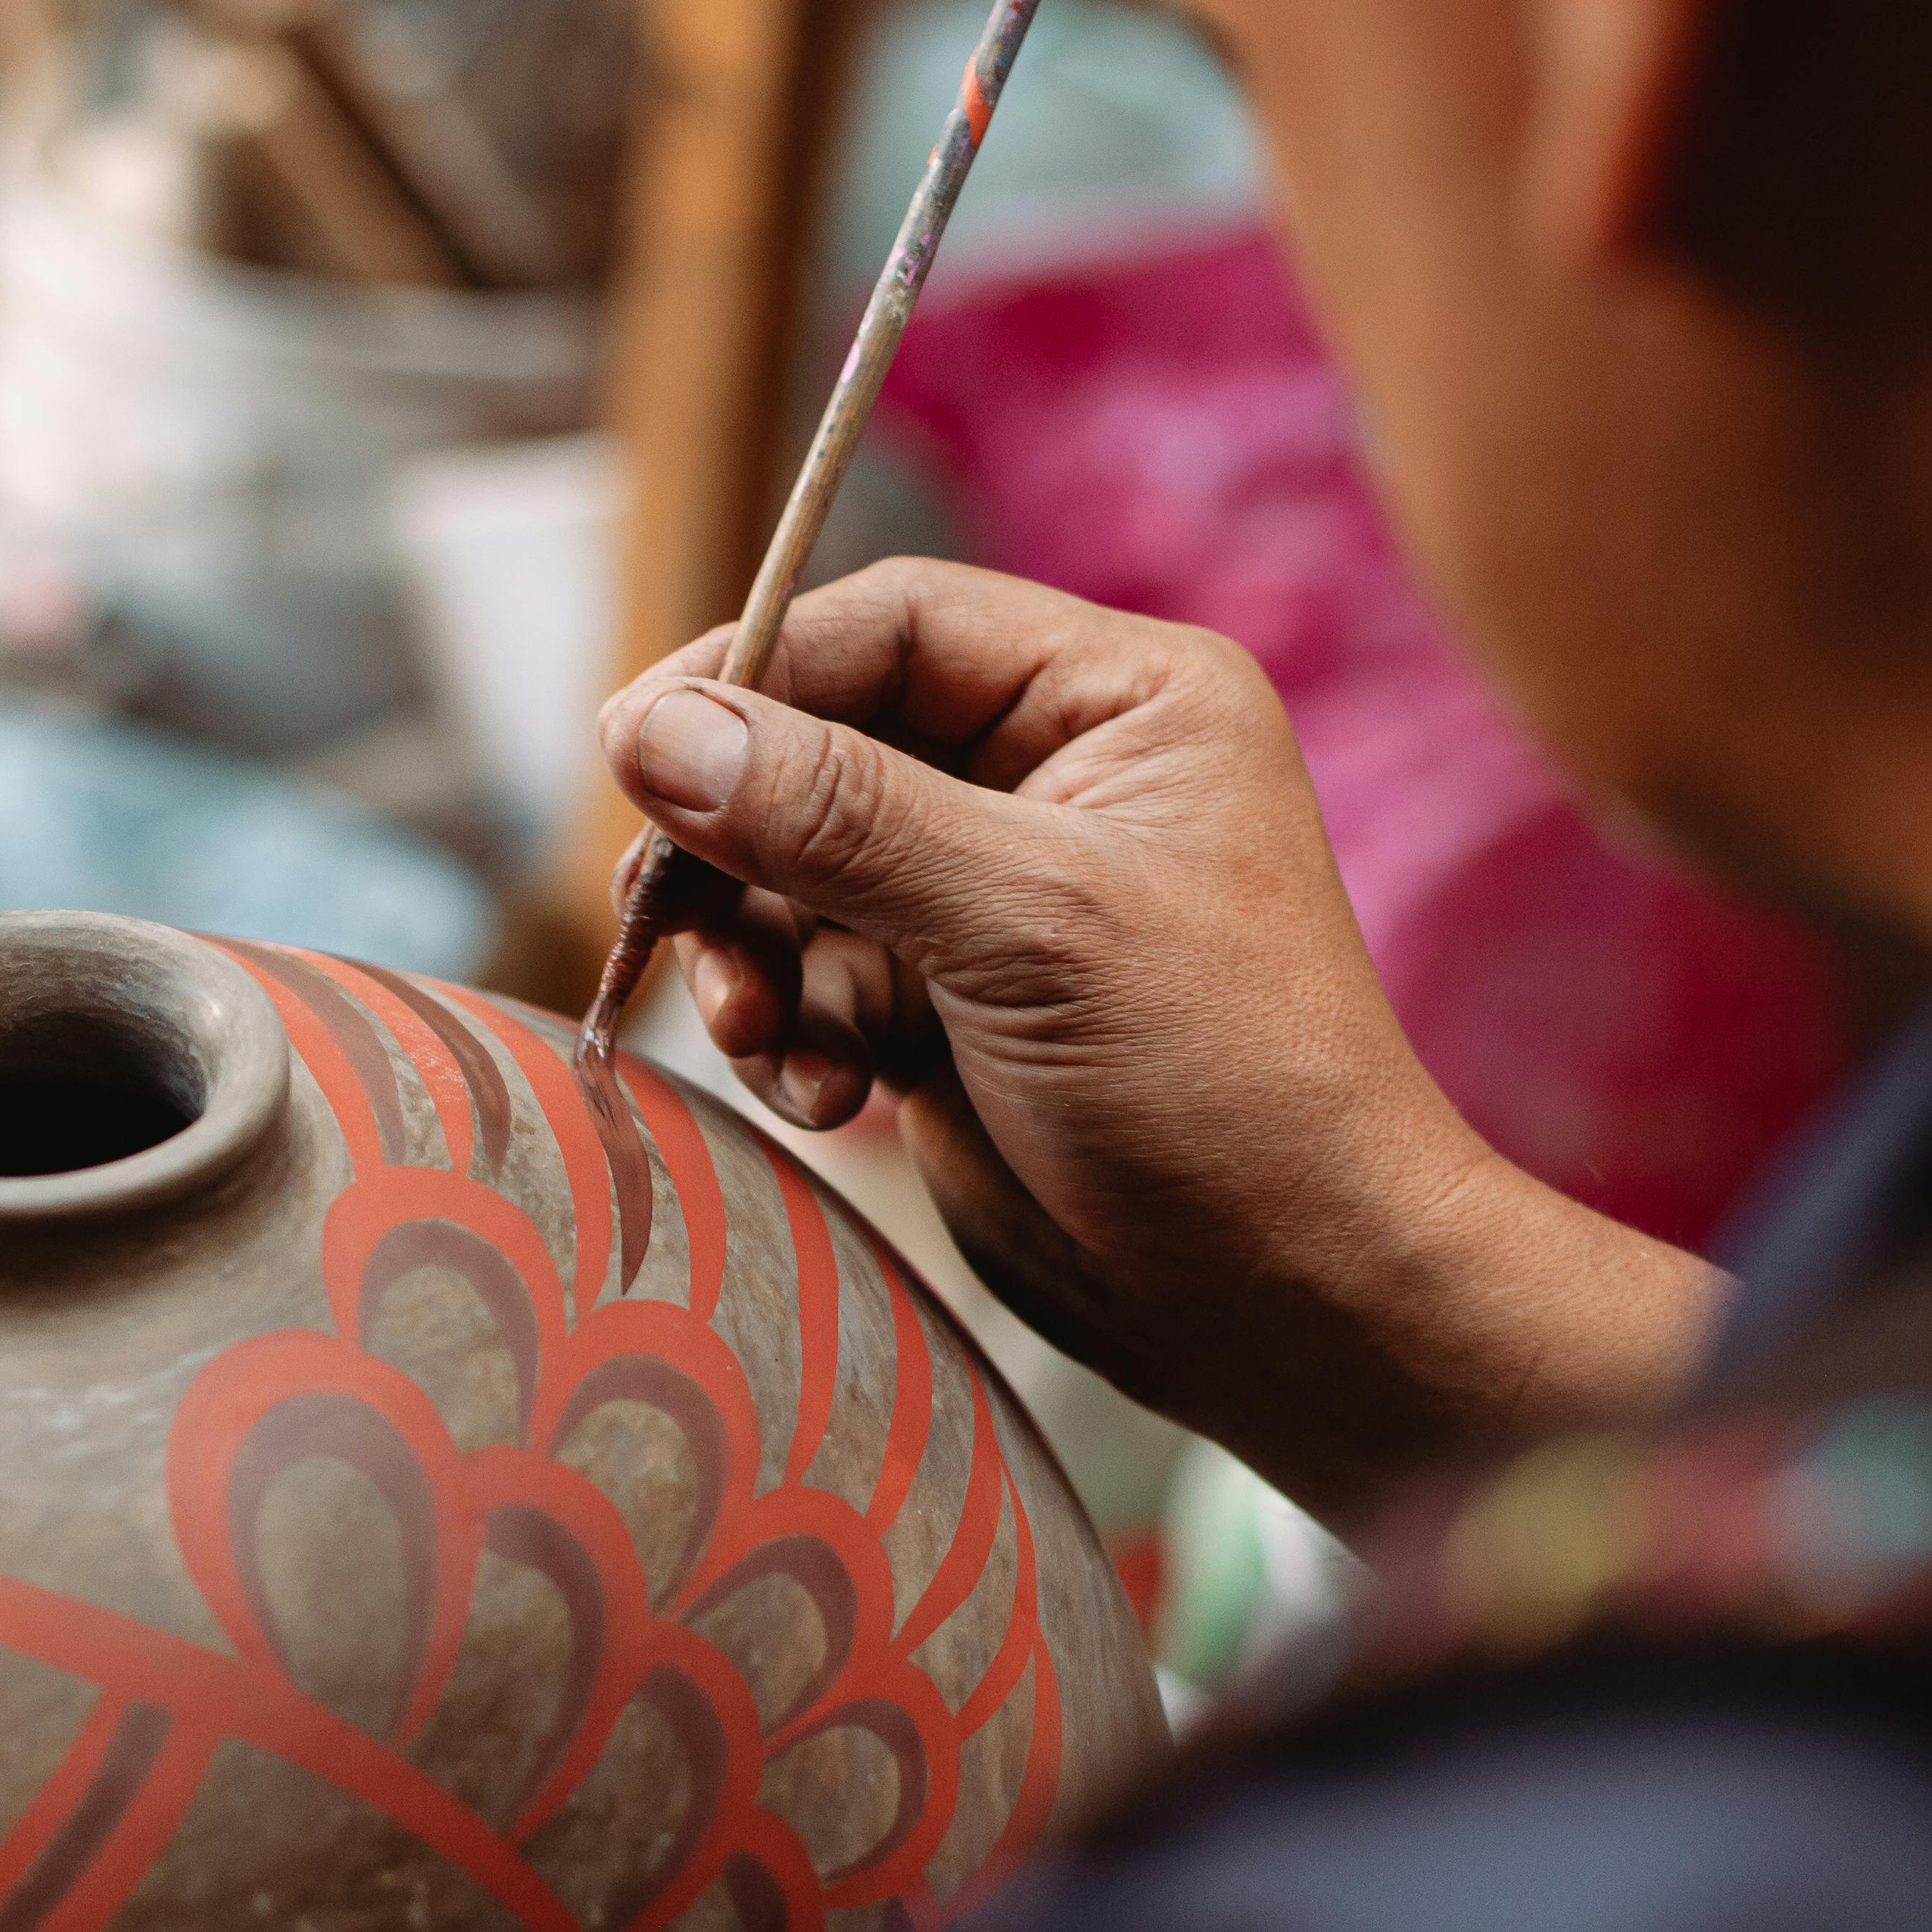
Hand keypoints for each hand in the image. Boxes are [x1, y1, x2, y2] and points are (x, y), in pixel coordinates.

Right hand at [601, 560, 1725, 1517]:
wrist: (1296, 1306)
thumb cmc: (1222, 1090)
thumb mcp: (1029, 926)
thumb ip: (838, 817)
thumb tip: (653, 730)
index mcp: (1119, 702)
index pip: (892, 626)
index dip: (754, 673)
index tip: (635, 749)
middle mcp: (1054, 781)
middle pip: (821, 747)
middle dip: (737, 843)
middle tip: (664, 916)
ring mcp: (995, 900)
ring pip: (796, 875)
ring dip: (753, 956)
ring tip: (766, 1035)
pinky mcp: (952, 1012)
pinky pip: (815, 981)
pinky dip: (794, 1034)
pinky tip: (831, 1100)